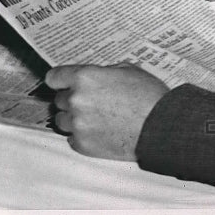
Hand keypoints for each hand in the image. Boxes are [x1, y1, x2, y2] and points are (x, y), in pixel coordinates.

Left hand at [45, 63, 168, 159]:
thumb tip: (96, 76)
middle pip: (60, 100)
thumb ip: (104, 72)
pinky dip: (82, 135)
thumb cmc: (148, 96)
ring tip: (95, 118)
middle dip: (73, 99)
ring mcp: (77, 124)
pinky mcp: (82, 144)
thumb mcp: (129, 70)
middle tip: (92, 101)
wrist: (160, 126)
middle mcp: (76, 100)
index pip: (54, 77)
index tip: (64, 83)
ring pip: (62, 120)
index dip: (60, 80)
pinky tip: (100, 130)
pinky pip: (72, 138)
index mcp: (85, 78)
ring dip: (74, 118)